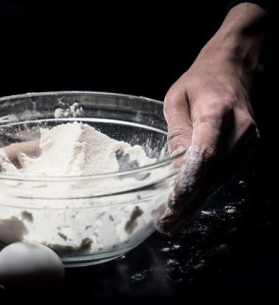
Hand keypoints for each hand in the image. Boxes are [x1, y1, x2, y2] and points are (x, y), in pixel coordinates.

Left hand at [155, 3, 267, 234]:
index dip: (189, 181)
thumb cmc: (201, 82)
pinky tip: (188, 203)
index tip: (173, 203)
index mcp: (218, 111)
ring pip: (219, 178)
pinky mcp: (247, 150)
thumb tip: (176, 167)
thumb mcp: (176, 99)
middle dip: (188, 201)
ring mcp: (248, 142)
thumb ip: (177, 132)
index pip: (205, 153)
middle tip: (166, 224)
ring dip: (195, 200)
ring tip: (172, 220)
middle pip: (213, 173)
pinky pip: (223, 174)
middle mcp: (240, 130)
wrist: (235, 71)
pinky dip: (205, 189)